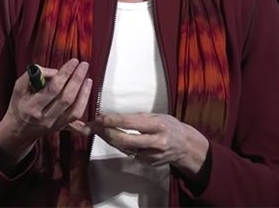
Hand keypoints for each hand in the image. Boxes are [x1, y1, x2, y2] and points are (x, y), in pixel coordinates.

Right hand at [0, 58, 91, 166]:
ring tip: (87, 77)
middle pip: (66, 98)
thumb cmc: (18, 105)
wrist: (18, 131)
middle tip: (83, 65)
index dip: (65, 74)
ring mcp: (54, 124)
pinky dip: (83, 102)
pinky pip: (76, 115)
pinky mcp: (61, 127)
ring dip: (83, 92)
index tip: (73, 62)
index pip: (52, 89)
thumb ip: (32, 76)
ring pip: (74, 109)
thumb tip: (53, 71)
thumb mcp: (18, 87)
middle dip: (77, 79)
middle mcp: (44, 118)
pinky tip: (86, 90)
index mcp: (31, 107)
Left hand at [85, 113, 209, 177]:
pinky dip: (119, 145)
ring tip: (97, 130)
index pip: (129, 123)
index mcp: (158, 126)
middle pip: (124, 139)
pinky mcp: (148, 163)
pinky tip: (112, 138)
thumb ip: (135, 117)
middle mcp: (155, 142)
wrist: (185, 146)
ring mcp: (152, 155)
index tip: (99, 117)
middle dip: (106, 132)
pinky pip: (129, 153)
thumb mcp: (156, 115)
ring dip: (108, 139)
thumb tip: (110, 116)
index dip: (112, 120)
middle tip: (93, 126)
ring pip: (123, 148)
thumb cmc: (169, 125)